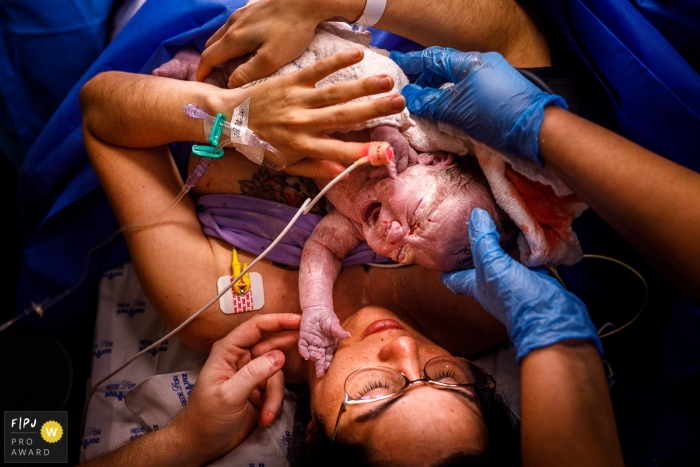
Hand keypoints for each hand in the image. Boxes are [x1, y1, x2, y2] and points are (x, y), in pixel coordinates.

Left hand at [172, 313, 300, 460]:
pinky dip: (273, 404)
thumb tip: (279, 356)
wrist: (202, 444)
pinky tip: (264, 418)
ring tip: (266, 413)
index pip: (255, 327)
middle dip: (287, 350)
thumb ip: (253, 374)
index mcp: (228, 351)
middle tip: (309, 346)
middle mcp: (241, 358)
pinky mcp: (259, 390)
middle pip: (271, 344)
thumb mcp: (228, 395)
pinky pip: (276, 390)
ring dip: (275, 394)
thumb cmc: (205, 417)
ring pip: (276, 372)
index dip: (277, 320)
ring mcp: (252, 374)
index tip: (299, 320)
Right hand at [197, 0, 324, 87]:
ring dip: (220, 50)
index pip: (208, 58)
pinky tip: (244, 45)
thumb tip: (230, 84)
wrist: (306, 0)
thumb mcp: (271, 59)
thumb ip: (248, 73)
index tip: (201, 85)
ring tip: (228, 65)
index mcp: (234, 39)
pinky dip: (231, 39)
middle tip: (215, 77)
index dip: (202, 73)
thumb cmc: (291, 31)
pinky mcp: (252, 9)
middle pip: (212, 46)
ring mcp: (242, 14)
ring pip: (222, 35)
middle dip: (210, 62)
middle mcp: (232, 24)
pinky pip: (233, 27)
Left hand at [242, 49, 405, 176]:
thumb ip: (315, 168)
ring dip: (364, 86)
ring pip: (336, 92)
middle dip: (375, 110)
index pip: (340, 152)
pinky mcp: (290, 80)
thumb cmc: (259, 145)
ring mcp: (298, 100)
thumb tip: (343, 174)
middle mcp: (303, 123)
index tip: (387, 152)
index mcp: (303, 146)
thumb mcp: (285, 164)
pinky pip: (317, 70)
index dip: (364, 153)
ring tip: (387, 81)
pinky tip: (357, 54)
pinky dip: (337, 62)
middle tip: (400, 103)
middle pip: (345, 116)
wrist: (227, 119)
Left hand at [299, 305, 350, 376]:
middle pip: (321, 359)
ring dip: (313, 358)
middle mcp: (321, 346)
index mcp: (330, 345)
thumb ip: (339, 331)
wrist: (317, 309)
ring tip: (315, 360)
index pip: (330, 357)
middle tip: (321, 373)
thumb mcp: (334, 324)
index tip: (330, 370)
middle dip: (321, 366)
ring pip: (312, 354)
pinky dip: (303, 351)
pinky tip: (305, 355)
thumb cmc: (328, 317)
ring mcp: (312, 343)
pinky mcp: (303, 338)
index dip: (330, 363)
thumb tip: (348, 335)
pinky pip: (302, 347)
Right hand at [391, 48, 566, 163]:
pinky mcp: (499, 92)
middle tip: (407, 89)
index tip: (395, 62)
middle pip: (445, 67)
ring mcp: (492, 77)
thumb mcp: (457, 110)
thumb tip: (408, 96)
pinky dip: (454, 96)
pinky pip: (469, 89)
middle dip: (424, 77)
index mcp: (469, 62)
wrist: (537, 129)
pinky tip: (447, 109)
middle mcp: (481, 64)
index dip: (412, 61)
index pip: (433, 57)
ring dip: (439, 89)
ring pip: (457, 79)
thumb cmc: (496, 115)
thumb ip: (430, 102)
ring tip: (423, 102)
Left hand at [441, 209, 601, 362]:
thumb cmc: (515, 298)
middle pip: (480, 264)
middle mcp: (493, 284)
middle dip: (476, 246)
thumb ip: (483, 241)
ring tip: (499, 221)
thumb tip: (476, 215)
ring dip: (503, 242)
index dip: (446, 266)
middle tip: (473, 225)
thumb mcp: (493, 266)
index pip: (454, 277)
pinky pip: (528, 257)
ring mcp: (515, 281)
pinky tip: (527, 231)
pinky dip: (527, 245)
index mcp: (475, 285)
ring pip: (505, 258)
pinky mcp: (535, 277)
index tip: (441, 250)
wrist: (552, 319)